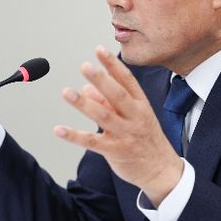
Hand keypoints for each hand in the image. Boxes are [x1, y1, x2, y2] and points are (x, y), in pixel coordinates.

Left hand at [54, 46, 183, 205]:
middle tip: (85, 66)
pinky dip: (74, 135)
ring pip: (103, 116)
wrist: (161, 170)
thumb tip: (87, 89)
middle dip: (101, 79)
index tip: (99, 49)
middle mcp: (135, 117)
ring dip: (84, 104)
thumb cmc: (145, 139)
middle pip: (117, 95)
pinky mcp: (115, 151)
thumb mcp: (133, 116)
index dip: (112, 64)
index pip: (127, 80)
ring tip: (67, 92)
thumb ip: (109, 102)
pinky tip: (59, 129)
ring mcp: (126, 134)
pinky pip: (92, 142)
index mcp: (141, 105)